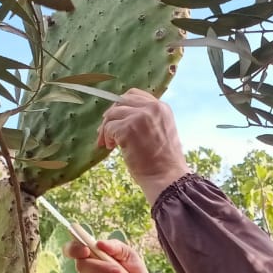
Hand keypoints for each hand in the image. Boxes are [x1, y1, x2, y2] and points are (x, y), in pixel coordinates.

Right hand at [64, 239, 150, 272]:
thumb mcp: (129, 255)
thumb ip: (116, 247)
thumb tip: (100, 243)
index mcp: (91, 254)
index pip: (72, 249)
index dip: (74, 248)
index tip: (86, 250)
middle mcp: (84, 268)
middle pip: (82, 264)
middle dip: (102, 267)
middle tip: (120, 271)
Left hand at [97, 88, 190, 203]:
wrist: (167, 178)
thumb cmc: (163, 161)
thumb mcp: (160, 131)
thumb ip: (146, 119)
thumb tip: (119, 116)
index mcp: (161, 107)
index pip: (134, 95)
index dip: (120, 106)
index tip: (115, 119)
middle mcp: (152, 108)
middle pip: (120, 102)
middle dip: (110, 116)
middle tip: (105, 133)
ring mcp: (140, 117)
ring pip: (112, 114)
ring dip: (106, 129)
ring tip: (108, 144)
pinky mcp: (128, 129)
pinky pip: (109, 128)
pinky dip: (106, 137)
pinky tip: (111, 147)